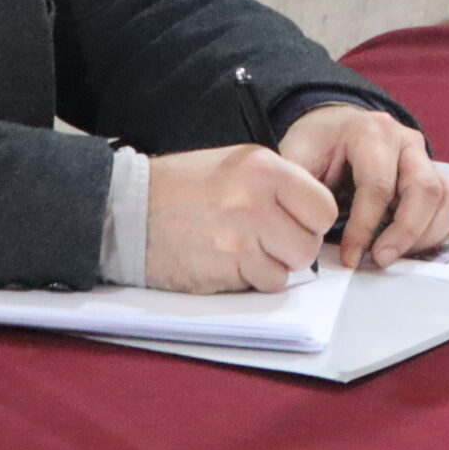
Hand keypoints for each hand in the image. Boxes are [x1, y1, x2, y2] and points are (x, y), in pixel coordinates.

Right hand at [143, 145, 338, 292]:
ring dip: (271, 267)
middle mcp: (257, 198)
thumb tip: (311, 215)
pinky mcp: (225, 266)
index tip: (296, 225)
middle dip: (293, 250)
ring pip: (290, 268)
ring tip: (243, 252)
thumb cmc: (180, 188)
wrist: (125, 210)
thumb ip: (276, 185)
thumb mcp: (234, 165)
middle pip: (309, 243)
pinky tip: (226, 264)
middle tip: (267, 244)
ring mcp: (242, 235)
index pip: (323, 206)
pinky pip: (263, 284)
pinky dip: (250, 282)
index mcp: (264, 167)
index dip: (312, 222)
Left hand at [279, 105, 448, 269]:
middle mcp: (406, 141)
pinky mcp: (434, 175)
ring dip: (424, 234)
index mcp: (371, 132)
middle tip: (380, 259)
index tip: (350, 256)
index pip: (379, 185)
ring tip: (394, 255)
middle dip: (404, 232)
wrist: (335, 126)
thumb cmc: (318, 144)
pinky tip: (409, 246)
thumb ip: (299, 188)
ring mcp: (424, 157)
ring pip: (445, 197)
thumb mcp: (297, 155)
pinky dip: (437, 229)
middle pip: (424, 189)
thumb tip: (304, 231)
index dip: (365, 227)